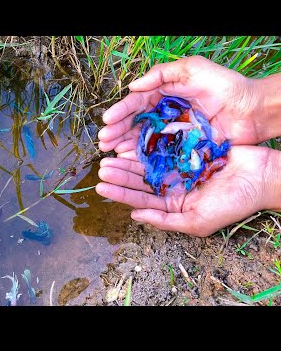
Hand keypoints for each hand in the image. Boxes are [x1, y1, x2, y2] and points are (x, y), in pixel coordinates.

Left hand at [96, 145, 280, 236]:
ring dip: (128, 160)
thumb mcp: (197, 221)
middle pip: (139, 181)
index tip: (101, 187)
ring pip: (146, 164)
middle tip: (101, 167)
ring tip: (109, 154)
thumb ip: (165, 220)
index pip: (140, 200)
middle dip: (120, 174)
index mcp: (172, 205)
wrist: (261, 176)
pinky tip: (131, 141)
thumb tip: (135, 217)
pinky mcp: (185, 151)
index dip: (120, 193)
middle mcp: (172, 187)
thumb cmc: (232, 204)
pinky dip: (146, 146)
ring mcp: (178, 168)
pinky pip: (161, 148)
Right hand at [98, 55, 265, 151]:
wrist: (252, 109)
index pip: (137, 102)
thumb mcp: (192, 69)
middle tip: (103, 141)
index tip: (107, 121)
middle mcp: (164, 111)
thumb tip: (133, 87)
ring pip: (142, 137)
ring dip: (124, 144)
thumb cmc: (224, 85)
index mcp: (164, 92)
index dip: (120, 111)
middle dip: (117, 131)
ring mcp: (172, 130)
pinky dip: (142, 155)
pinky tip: (129, 158)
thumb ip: (162, 74)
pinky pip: (158, 151)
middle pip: (135, 122)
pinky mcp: (181, 145)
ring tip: (109, 152)